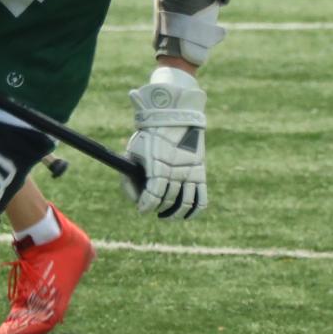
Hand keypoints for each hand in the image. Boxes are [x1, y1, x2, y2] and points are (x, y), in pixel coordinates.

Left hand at [122, 66, 207, 218]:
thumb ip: (131, 172)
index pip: (153, 196)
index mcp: (159, 166)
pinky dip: (194, 212)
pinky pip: (201, 201)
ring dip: (174, 214)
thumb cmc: (151, 134)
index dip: (146, 206)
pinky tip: (184, 215)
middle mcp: (176, 172)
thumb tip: (133, 194)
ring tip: (166, 215)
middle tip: (151, 208)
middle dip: (157, 208)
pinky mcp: (201, 174)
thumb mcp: (135, 149)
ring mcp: (191, 174)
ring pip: (184, 204)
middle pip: (167, 200)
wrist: (176, 117)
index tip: (141, 210)